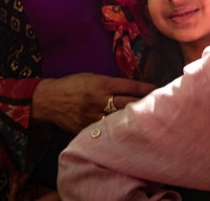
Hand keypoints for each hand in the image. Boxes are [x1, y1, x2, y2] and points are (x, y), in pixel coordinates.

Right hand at [31, 73, 155, 133]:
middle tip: (160, 106)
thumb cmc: (74, 85)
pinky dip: (118, 131)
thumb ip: (112, 83)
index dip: (147, 89)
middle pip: (129, 104)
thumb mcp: (93, 77)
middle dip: (145, 105)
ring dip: (134, 120)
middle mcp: (100, 99)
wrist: (49, 100)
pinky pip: (107, 130)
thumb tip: (134, 89)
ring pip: (120, 119)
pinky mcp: (87, 128)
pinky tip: (128, 132)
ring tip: (148, 121)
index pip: (131, 86)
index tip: (158, 90)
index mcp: (102, 83)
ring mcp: (93, 115)